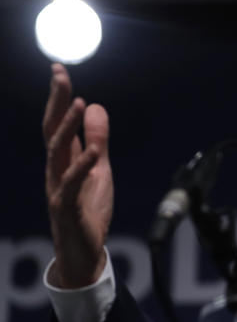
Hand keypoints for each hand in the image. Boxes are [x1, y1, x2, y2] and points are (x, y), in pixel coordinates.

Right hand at [42, 64, 113, 287]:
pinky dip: (80, 166)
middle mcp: (55, 170)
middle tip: (60, 75)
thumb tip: (97, 107)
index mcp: (63, 159)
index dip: (59, 96)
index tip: (59, 69)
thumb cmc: (88, 210)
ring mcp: (57, 188)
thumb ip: (97, 140)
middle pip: (51, 130)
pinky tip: (92, 151)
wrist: (84, 252)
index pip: (57, 122)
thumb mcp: (100, 170)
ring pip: (57, 153)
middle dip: (56, 102)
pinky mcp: (65, 208)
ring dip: (67, 127)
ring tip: (79, 103)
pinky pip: (70, 184)